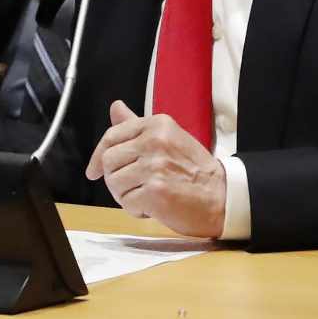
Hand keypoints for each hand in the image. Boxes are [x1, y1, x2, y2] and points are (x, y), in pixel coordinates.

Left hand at [85, 100, 226, 237]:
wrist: (223, 196)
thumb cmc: (195, 170)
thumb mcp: (168, 138)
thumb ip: (137, 125)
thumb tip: (115, 107)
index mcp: (157, 125)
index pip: (111, 136)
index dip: (98, 156)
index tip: (94, 171)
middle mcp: (154, 141)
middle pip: (108, 161)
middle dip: (116, 179)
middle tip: (135, 187)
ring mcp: (154, 166)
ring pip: (114, 184)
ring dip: (126, 196)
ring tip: (149, 195)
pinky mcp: (155, 192)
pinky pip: (126, 203)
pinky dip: (136, 210)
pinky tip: (154, 207)